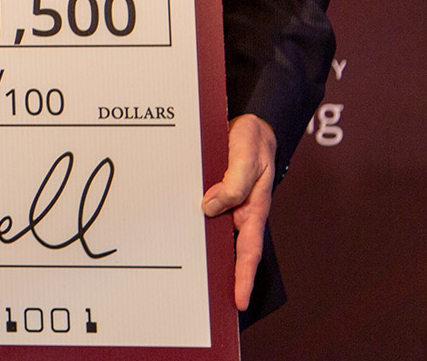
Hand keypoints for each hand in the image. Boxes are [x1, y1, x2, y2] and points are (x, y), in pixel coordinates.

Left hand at [201, 113, 277, 310]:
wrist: (249, 124)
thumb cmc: (253, 141)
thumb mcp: (248, 157)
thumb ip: (234, 182)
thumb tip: (210, 206)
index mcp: (253, 210)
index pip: (249, 251)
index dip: (244, 277)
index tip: (239, 301)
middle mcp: (238, 213)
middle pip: (228, 251)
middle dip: (220, 276)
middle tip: (206, 302)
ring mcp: (224, 205)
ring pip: (211, 234)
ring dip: (199, 250)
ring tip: (183, 277)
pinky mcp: (211, 194)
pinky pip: (201, 213)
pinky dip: (190, 224)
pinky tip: (172, 233)